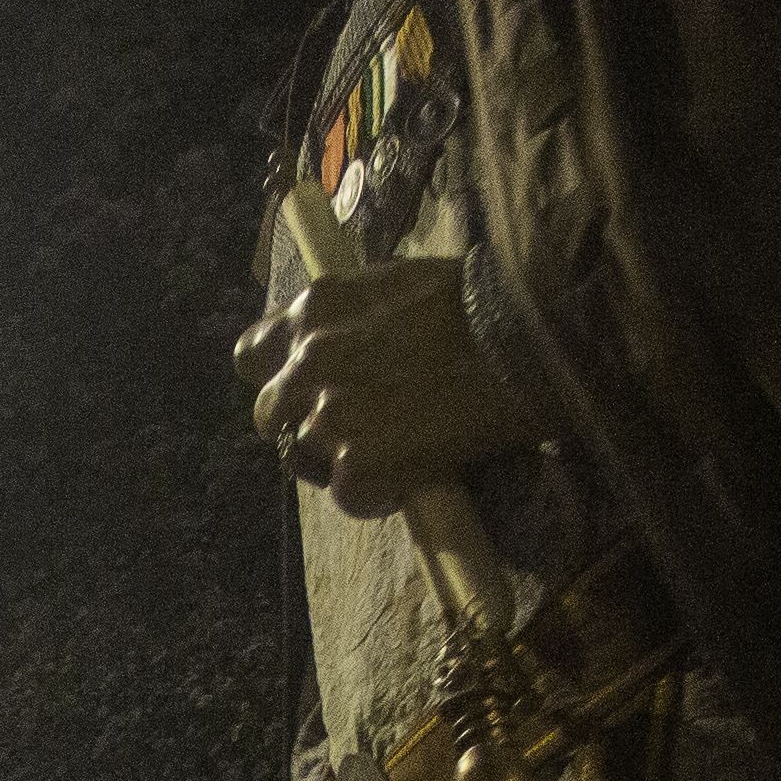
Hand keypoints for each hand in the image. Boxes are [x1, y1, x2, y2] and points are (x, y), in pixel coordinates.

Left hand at [235, 258, 549, 509]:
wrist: (528, 338)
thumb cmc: (482, 303)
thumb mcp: (397, 284)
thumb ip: (351, 317)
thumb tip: (347, 340)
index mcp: (313, 309)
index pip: (252, 356)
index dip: (279, 378)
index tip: (307, 390)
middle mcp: (308, 360)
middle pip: (268, 415)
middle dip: (305, 425)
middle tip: (359, 430)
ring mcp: (329, 414)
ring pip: (303, 459)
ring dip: (341, 461)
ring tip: (396, 451)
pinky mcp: (358, 462)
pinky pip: (347, 496)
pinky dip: (376, 496)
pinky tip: (412, 476)